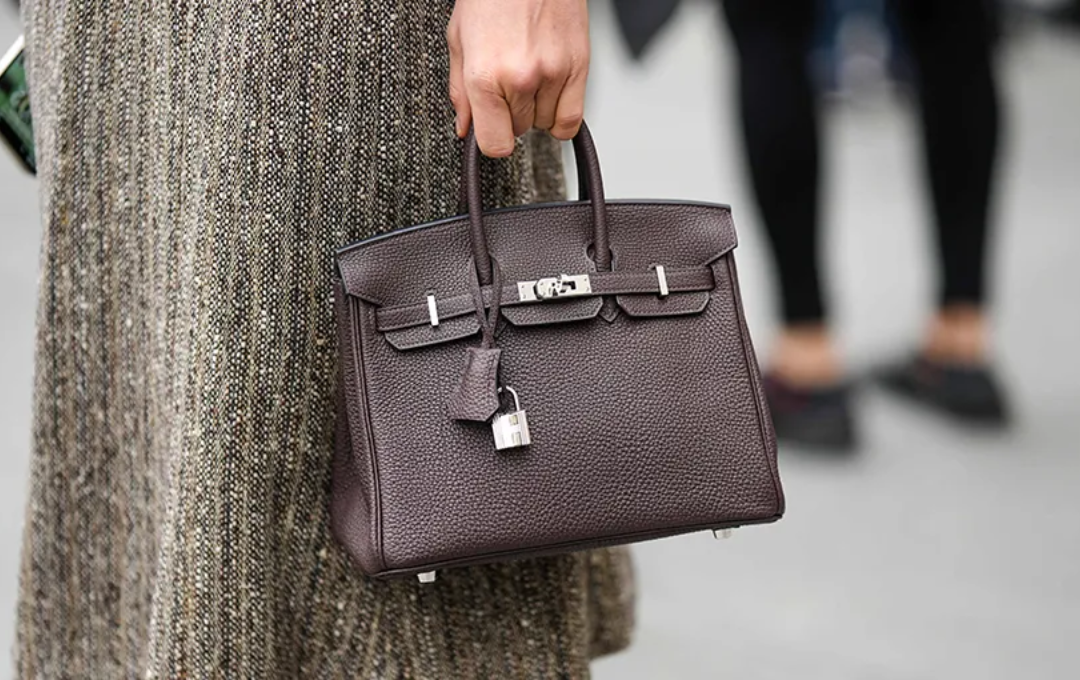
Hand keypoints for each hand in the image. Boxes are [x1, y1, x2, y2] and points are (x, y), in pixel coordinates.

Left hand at [447, 0, 589, 157]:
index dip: (491, 140)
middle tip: (508, 80)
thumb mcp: (460, 39)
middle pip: (519, 131)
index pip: (494, 144)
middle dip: (511, 113)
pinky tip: (550, 93)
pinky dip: (561, 114)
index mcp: (484, 75)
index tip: (491, 128)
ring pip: (545, 124)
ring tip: (530, 73)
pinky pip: (572, 120)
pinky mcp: (579, 66)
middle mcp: (520, 78)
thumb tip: (465, 129)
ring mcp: (553, 74)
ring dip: (537, 108)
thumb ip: (461, 91)